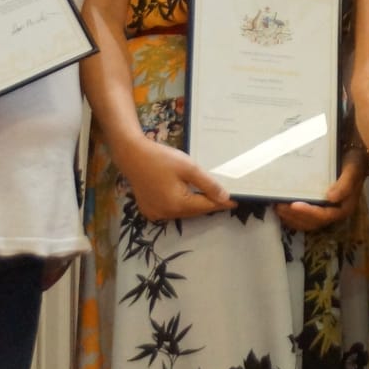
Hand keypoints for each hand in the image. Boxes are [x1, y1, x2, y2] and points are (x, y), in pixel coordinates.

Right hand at [117, 138, 232, 221]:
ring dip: (195, 203)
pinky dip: (181, 203)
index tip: (236, 201)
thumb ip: (208, 184)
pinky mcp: (149, 210)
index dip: (222, 203)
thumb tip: (224, 197)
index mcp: (176, 205)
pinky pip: (171, 209)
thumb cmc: (161, 158)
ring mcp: (155, 214)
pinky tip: (186, 193)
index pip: (206, 207)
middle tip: (224, 195)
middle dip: (209, 203)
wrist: (132, 155)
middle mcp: (165, 214)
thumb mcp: (189, 168)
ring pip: (183, 211)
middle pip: (194, 210)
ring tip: (208, 194)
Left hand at [276, 153, 366, 230]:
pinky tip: (282, 209)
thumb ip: (344, 184)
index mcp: (344, 207)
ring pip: (307, 223)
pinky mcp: (319, 208)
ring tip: (277, 207)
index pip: (324, 215)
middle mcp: (334, 213)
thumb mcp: (353, 169)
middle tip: (279, 206)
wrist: (355, 158)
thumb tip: (331, 198)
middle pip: (313, 222)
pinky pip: (304, 218)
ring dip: (291, 218)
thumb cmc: (354, 162)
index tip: (293, 204)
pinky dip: (292, 216)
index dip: (309, 212)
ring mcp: (326, 211)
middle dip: (295, 216)